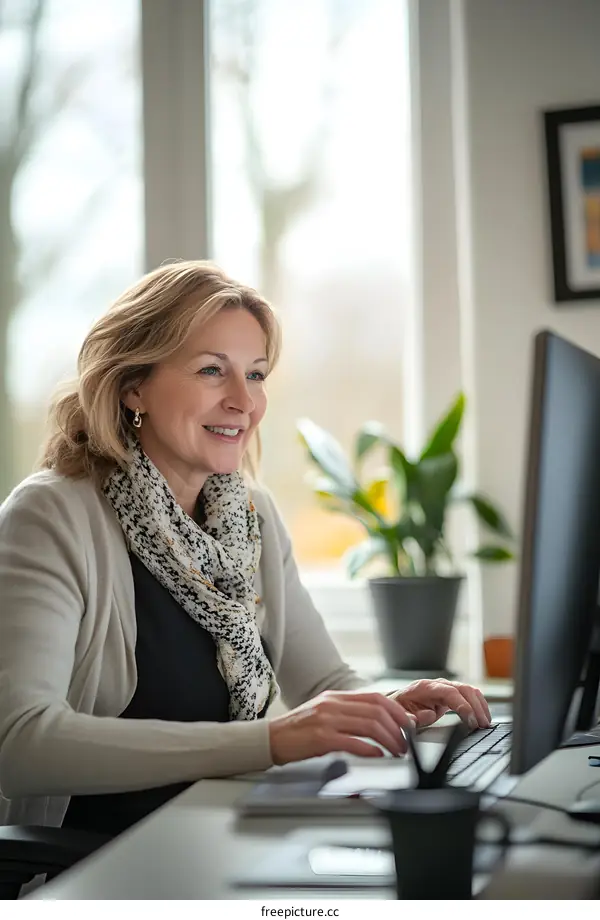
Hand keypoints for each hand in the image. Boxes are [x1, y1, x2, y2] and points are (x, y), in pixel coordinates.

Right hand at [268, 690, 416, 764]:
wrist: (271, 738)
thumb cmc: (299, 730)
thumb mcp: (325, 714)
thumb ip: (349, 714)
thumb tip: (378, 723)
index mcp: (336, 697)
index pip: (375, 697)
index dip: (396, 710)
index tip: (408, 724)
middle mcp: (333, 704)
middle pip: (376, 710)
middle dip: (397, 728)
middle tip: (405, 744)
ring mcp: (327, 720)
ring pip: (369, 725)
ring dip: (388, 740)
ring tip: (396, 752)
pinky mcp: (320, 738)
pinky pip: (352, 742)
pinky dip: (370, 749)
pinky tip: (378, 755)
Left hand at [389, 678, 491, 729]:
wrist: (396, 702)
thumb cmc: (399, 708)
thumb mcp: (401, 714)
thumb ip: (413, 716)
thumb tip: (430, 714)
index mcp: (425, 687)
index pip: (450, 692)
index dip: (463, 705)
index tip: (471, 720)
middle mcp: (438, 684)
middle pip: (464, 689)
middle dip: (476, 707)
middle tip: (482, 725)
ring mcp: (445, 687)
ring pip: (469, 690)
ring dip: (480, 706)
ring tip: (486, 723)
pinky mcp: (451, 693)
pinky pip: (469, 695)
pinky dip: (478, 704)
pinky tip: (483, 716)